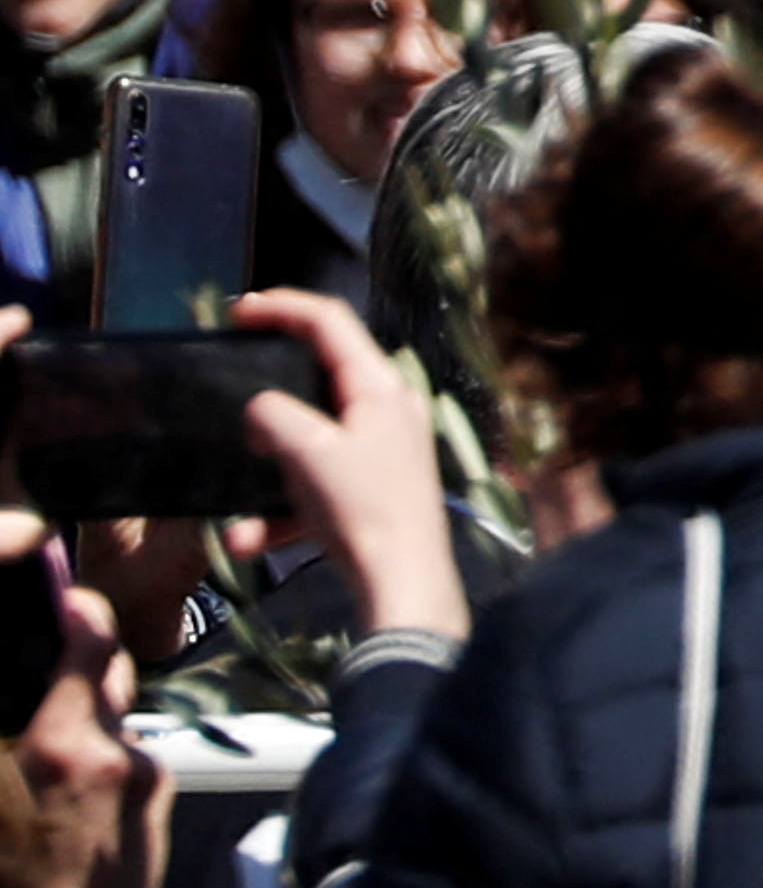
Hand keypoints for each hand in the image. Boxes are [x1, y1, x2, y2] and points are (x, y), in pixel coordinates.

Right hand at [232, 288, 465, 642]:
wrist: (402, 581)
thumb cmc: (361, 508)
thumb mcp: (307, 450)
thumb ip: (275, 414)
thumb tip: (263, 408)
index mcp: (381, 386)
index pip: (331, 322)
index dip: (283, 306)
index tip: (238, 310)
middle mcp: (390, 408)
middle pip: (323, 374)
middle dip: (271, 382)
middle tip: (233, 374)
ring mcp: (385, 447)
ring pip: (312, 436)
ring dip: (270, 463)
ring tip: (243, 484)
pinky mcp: (375, 485)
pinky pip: (317, 481)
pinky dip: (283, 506)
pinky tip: (250, 540)